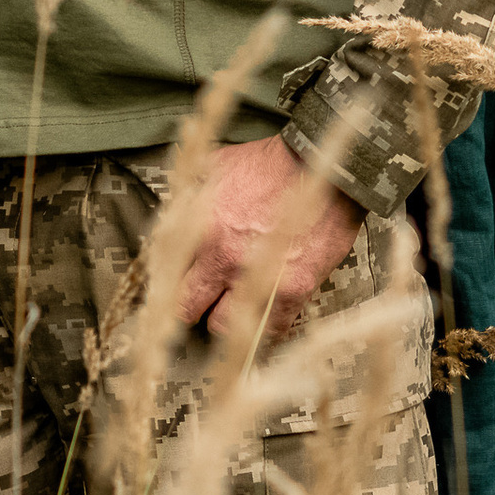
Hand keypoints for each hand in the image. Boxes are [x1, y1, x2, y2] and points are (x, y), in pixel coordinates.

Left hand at [176, 133, 364, 342]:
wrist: (323, 167)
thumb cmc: (272, 163)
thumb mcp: (218, 165)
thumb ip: (190, 191)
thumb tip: (173, 206)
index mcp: (204, 232)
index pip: (171, 279)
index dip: (173, 285)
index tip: (180, 286)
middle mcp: (226, 261)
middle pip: (191, 310)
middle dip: (194, 306)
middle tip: (203, 300)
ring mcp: (260, 280)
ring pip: (225, 327)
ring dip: (225, 319)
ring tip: (232, 308)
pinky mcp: (294, 291)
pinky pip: (271, 330)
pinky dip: (265, 329)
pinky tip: (263, 319)